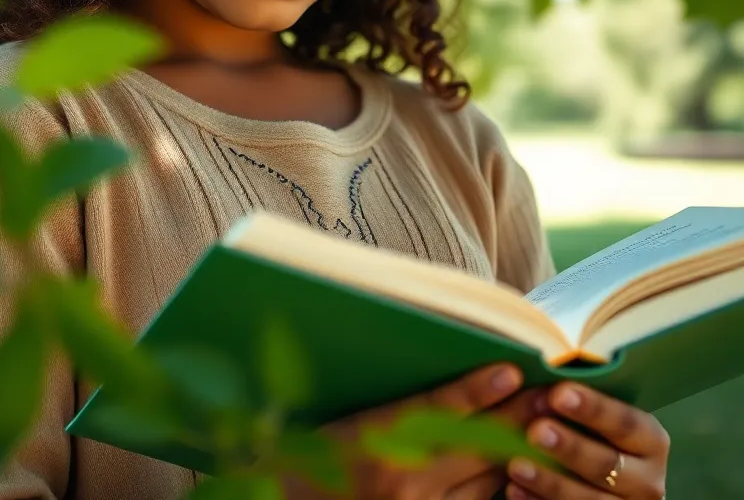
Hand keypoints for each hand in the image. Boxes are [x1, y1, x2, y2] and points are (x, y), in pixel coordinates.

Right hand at [281, 362, 542, 499]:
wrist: (302, 499)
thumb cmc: (331, 452)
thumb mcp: (361, 419)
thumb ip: (410, 404)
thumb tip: (467, 379)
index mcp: (378, 438)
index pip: (438, 409)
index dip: (477, 389)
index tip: (512, 369)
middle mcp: (403, 480)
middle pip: (474, 443)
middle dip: (518, 417)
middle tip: (553, 392)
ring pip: (486, 479)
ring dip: (521, 452)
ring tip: (553, 425)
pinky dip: (504, 488)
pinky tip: (528, 469)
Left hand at [505, 382, 669, 499]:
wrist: (598, 477)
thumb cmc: (591, 431)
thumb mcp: (596, 415)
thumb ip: (578, 398)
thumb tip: (546, 367)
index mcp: (650, 440)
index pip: (625, 423)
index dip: (593, 408)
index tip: (558, 393)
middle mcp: (648, 479)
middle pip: (608, 464)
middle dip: (570, 447)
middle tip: (536, 430)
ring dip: (551, 481)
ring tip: (515, 464)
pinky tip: (514, 488)